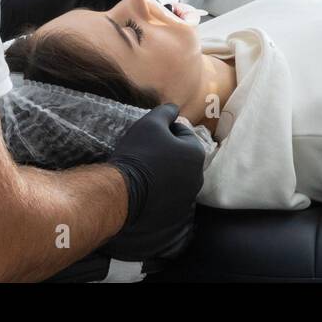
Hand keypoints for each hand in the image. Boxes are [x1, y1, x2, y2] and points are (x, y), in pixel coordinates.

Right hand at [103, 104, 206, 261]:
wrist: (123, 192)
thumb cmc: (139, 153)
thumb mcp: (150, 123)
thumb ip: (166, 112)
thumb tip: (174, 108)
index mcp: (196, 154)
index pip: (183, 133)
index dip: (165, 130)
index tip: (149, 136)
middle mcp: (198, 177)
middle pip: (182, 156)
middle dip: (168, 152)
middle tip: (145, 152)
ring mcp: (187, 198)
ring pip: (176, 177)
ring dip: (165, 172)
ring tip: (144, 170)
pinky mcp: (174, 214)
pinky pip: (169, 196)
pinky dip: (160, 191)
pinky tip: (144, 188)